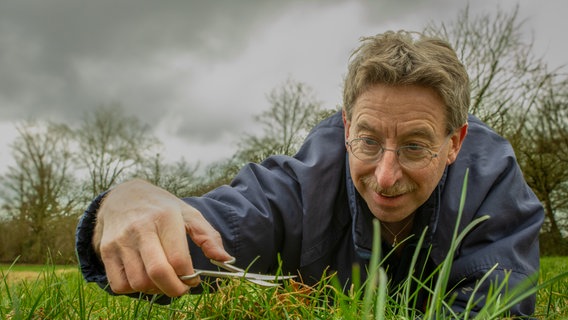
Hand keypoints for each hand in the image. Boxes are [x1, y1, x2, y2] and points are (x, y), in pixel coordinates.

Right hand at [92, 179, 232, 296]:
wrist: (123, 196)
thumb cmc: (161, 208)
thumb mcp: (188, 214)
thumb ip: (208, 236)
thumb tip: (225, 259)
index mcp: (164, 218)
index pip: (178, 259)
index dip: (189, 277)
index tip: (193, 279)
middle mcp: (140, 228)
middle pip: (158, 272)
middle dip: (174, 289)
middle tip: (181, 289)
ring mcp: (120, 240)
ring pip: (138, 282)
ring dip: (155, 290)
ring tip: (163, 281)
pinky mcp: (106, 251)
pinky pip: (119, 284)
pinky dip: (134, 290)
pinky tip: (144, 278)